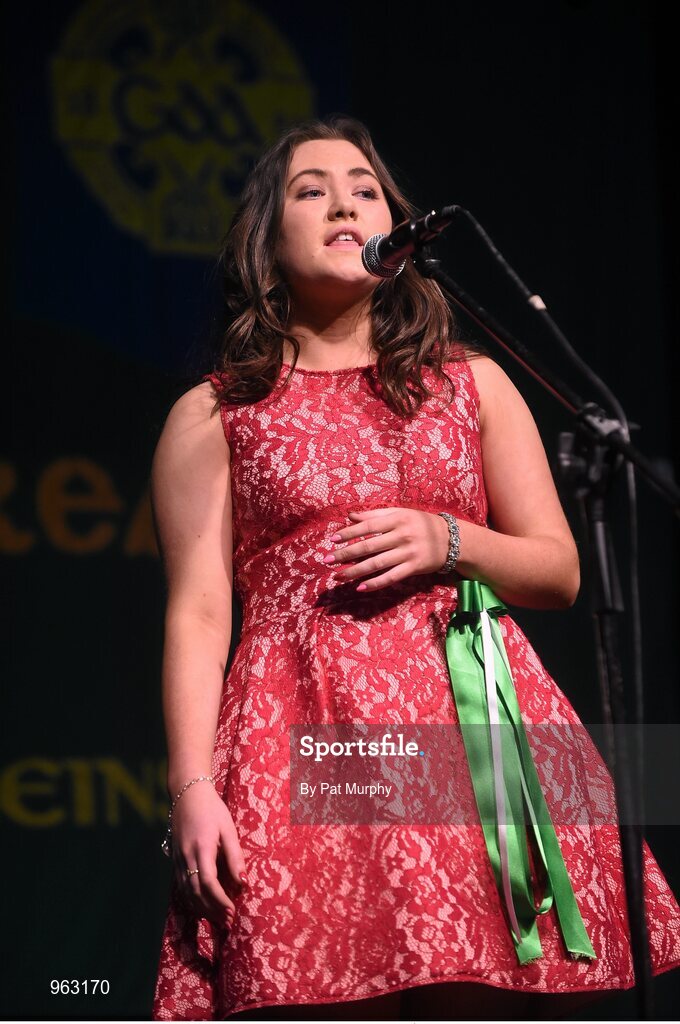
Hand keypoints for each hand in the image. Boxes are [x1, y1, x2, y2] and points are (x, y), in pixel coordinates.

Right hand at [171, 784, 247, 925]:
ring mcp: (178, 859)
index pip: (208, 882)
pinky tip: (203, 906)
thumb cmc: (212, 809)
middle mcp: (186, 857)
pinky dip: (192, 900)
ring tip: (218, 920)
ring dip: (202, 909)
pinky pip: (182, 886)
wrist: (188, 794)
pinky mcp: (175, 860)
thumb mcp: (228, 828)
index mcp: (201, 848)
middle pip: (196, 893)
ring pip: (187, 892)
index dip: (220, 901)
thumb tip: (243, 882)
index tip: (233, 912)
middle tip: (228, 923)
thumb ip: (235, 856)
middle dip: (212, 911)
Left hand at [323, 507, 451, 591]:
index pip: (368, 526)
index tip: (332, 539)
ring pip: (377, 564)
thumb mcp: (401, 514)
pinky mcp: (414, 568)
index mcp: (397, 519)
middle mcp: (402, 535)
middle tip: (326, 559)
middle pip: (369, 546)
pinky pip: (391, 577)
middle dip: (345, 554)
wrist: (452, 539)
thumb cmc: (421, 524)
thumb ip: (376, 514)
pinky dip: (375, 583)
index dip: (349, 533)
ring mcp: (408, 553)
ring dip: (355, 571)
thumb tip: (350, 516)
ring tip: (338, 576)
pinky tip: (360, 587)